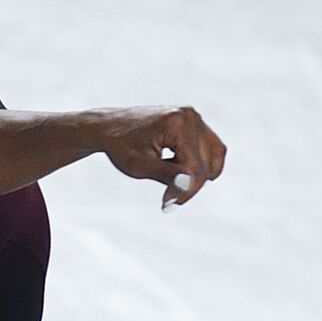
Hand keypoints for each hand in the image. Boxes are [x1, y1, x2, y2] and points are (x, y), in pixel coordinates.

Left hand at [96, 105, 226, 208]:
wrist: (108, 127)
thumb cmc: (120, 146)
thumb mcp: (138, 166)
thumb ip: (167, 175)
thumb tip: (189, 186)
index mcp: (177, 123)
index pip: (195, 166)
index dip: (187, 190)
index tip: (169, 205)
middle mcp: (189, 115)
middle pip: (207, 161)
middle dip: (191, 184)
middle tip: (170, 200)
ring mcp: (193, 116)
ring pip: (214, 154)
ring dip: (198, 174)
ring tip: (172, 183)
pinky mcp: (192, 122)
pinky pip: (208, 147)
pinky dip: (197, 163)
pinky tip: (174, 170)